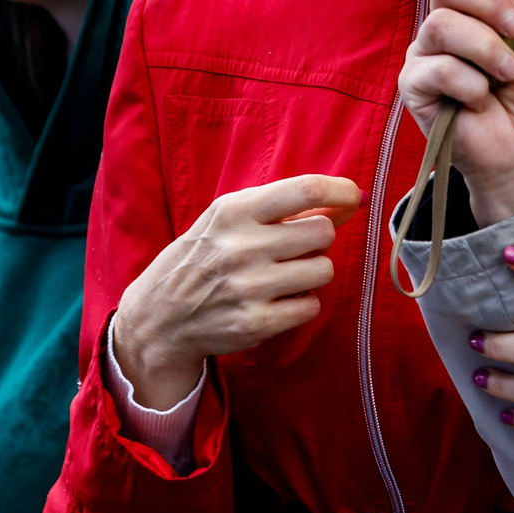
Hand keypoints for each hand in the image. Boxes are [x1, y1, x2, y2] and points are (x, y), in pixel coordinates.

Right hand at [109, 174, 361, 409]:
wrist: (161, 314)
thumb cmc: (205, 256)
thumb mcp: (229, 217)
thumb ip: (281, 206)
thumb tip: (347, 201)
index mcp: (236, 210)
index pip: (306, 190)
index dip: (341, 191)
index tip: (352, 198)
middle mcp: (242, 246)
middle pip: (322, 232)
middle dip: (318, 239)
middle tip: (295, 248)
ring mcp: (250, 286)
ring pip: (323, 269)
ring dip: (313, 272)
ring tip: (285, 275)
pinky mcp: (257, 322)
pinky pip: (311, 306)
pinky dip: (302, 304)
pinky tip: (278, 300)